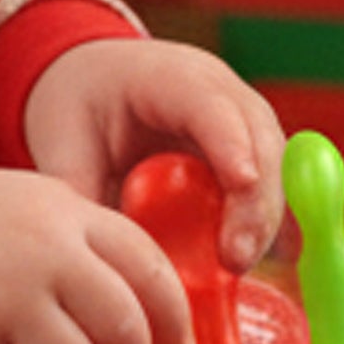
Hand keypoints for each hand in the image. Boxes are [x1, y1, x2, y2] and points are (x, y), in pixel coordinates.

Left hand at [20, 38, 286, 272]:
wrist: (94, 79)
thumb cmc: (79, 106)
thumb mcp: (65, 143)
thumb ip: (81, 194)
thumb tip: (99, 260)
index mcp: (167, 77)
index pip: (210, 104)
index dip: (231, 142)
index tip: (241, 185)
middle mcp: (219, 91)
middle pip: (258, 138)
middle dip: (255, 199)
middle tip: (235, 258)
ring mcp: (243, 118)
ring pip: (277, 165)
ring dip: (267, 217)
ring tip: (240, 266)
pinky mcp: (253, 150)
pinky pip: (277, 185)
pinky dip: (279, 219)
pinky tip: (278, 257)